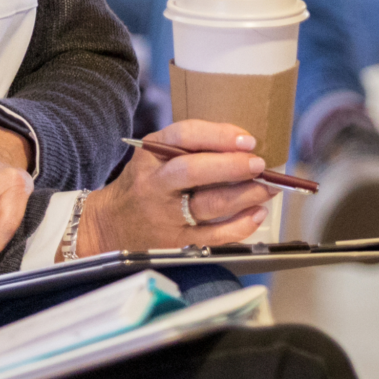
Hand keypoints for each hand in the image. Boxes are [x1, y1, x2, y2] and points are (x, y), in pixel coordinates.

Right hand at [81, 120, 273, 254]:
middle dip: (232, 166)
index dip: (219, 135)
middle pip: (193, 171)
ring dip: (246, 195)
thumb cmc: (144, 183)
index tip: (247, 140)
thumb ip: (192, 146)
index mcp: (151, 156)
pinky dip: (240, 226)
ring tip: (267, 187)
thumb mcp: (156, 156)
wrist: (110, 225)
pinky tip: (257, 214)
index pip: (183, 136)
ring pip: (210, 205)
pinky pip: (214, 237)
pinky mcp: (176, 243)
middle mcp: (155, 185)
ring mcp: (165, 216)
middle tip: (260, 165)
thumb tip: (244, 146)